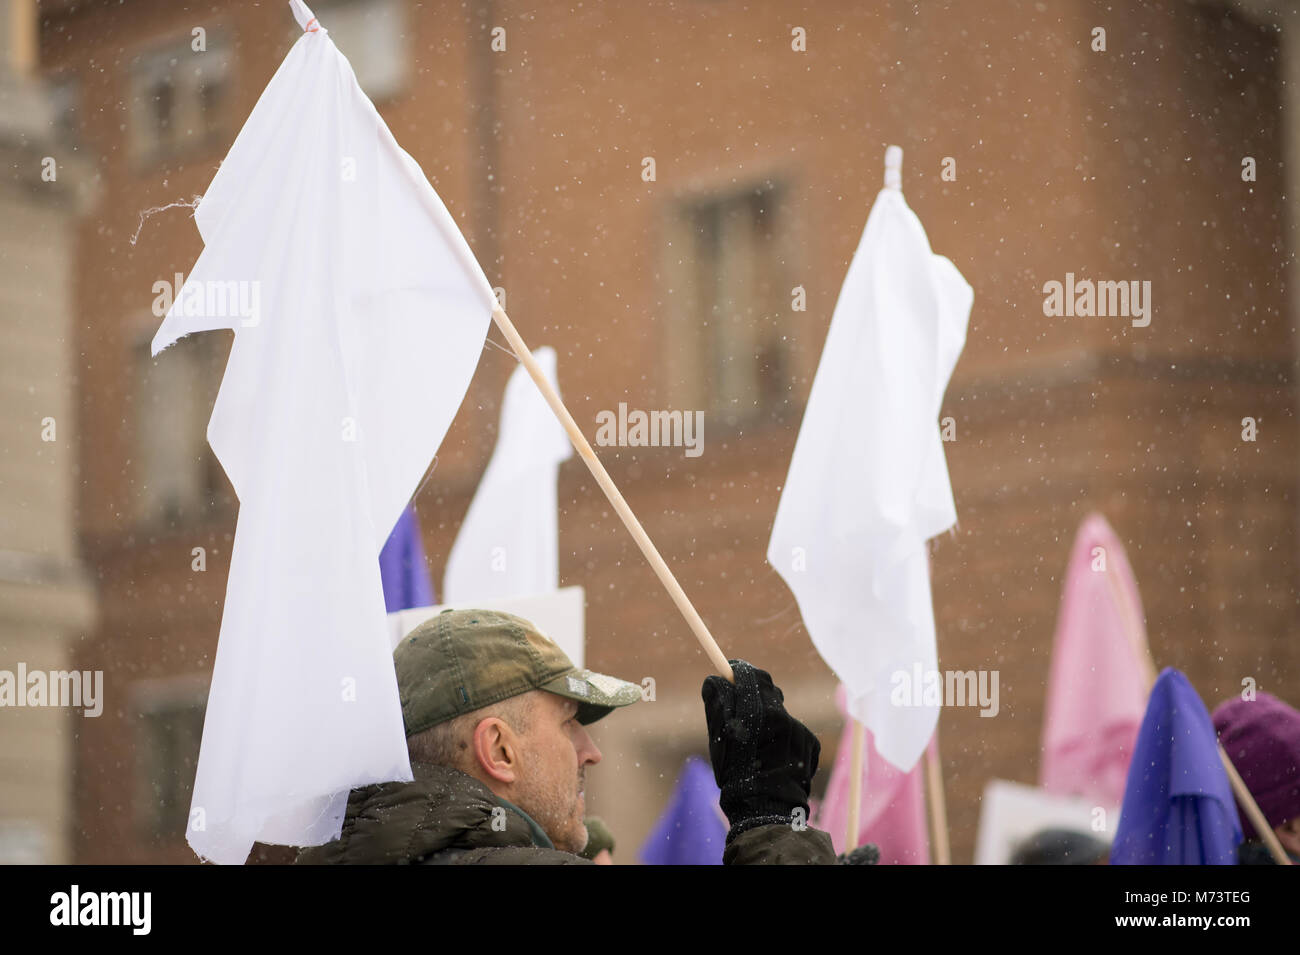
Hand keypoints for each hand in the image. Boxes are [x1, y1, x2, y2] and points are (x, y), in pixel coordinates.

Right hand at [701, 659, 819, 834]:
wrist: (767, 810)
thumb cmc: (736, 775)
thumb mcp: (719, 739)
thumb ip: (718, 704)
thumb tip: (716, 679)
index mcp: (755, 712)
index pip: (748, 674)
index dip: (737, 670)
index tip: (730, 670)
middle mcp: (781, 715)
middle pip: (767, 688)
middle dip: (753, 692)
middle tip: (740, 704)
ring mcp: (799, 728)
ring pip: (779, 710)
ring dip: (768, 718)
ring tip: (757, 744)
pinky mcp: (810, 742)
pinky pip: (793, 728)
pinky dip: (782, 736)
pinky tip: (774, 755)